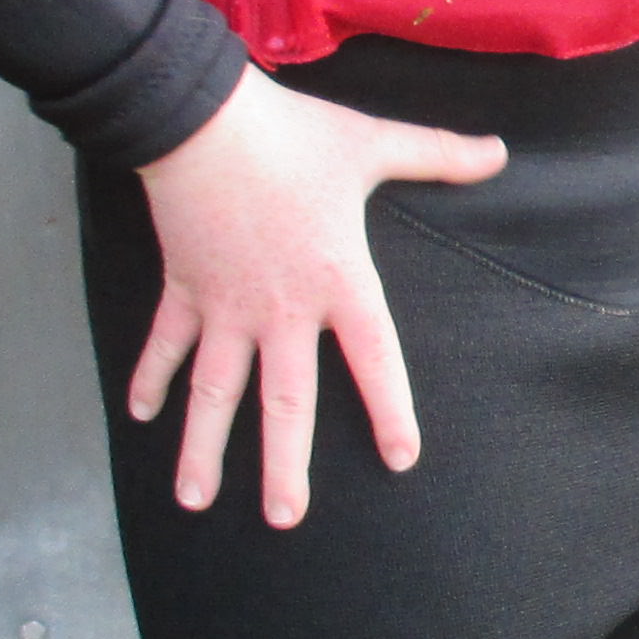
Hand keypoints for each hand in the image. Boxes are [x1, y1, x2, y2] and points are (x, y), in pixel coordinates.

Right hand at [129, 71, 507, 525]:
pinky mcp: (184, 289)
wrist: (201, 119)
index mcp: (338, 281)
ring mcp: (226, 305)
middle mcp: (281, 309)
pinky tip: (138, 417)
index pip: (375, 357)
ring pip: (214, 391)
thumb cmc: (293, 134)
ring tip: (194, 500)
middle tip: (285, 519)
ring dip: (203, 447)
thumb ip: (439, 155)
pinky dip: (151, 377)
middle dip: (283, 465)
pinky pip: (166, 344)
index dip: (391, 408)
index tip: (400, 459)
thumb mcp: (372, 144)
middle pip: (285, 402)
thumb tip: (500, 153)